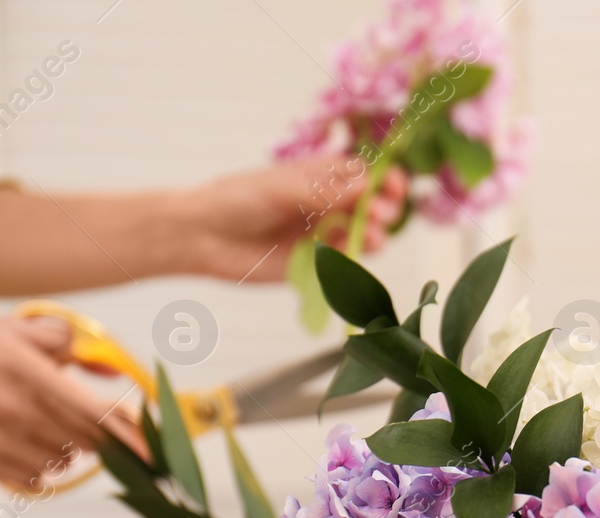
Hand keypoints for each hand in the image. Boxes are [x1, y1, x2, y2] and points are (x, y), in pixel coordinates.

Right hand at [0, 316, 146, 487]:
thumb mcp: (18, 332)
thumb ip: (68, 344)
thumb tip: (112, 373)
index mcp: (28, 372)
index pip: (95, 412)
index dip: (131, 435)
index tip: (154, 452)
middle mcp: (14, 408)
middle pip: (88, 441)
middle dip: (101, 437)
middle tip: (93, 423)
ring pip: (64, 460)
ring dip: (70, 449)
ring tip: (48, 427)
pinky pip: (34, 479)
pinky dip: (41, 468)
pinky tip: (28, 446)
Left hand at [184, 156, 408, 283]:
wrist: (205, 236)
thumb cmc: (236, 200)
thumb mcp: (281, 188)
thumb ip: (324, 191)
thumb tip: (367, 187)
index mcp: (321, 176)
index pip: (365, 173)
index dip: (385, 177)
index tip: (394, 184)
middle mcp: (329, 203)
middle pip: (374, 204)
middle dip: (386, 206)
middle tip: (382, 213)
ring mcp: (326, 233)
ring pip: (367, 232)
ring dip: (378, 232)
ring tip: (375, 235)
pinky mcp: (319, 262)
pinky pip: (349, 259)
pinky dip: (359, 256)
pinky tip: (360, 251)